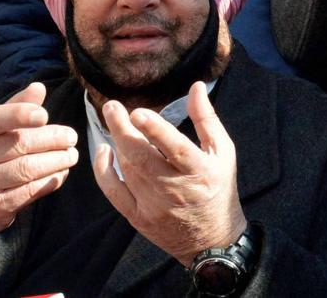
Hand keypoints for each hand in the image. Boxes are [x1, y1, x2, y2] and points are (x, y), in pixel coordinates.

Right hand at [0, 83, 77, 273]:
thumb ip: (15, 108)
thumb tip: (39, 87)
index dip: (19, 114)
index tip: (44, 115)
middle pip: (19, 144)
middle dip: (52, 139)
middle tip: (71, 137)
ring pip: (27, 168)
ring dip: (56, 161)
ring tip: (72, 155)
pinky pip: (30, 191)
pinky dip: (51, 181)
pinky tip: (62, 173)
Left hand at [94, 82, 246, 266]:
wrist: (212, 240)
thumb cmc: (219, 187)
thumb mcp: (222, 152)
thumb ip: (206, 119)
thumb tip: (195, 86)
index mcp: (200, 171)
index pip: (175, 148)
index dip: (155, 130)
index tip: (137, 112)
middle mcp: (175, 189)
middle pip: (142, 158)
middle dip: (123, 130)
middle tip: (111, 107)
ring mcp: (154, 206)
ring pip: (128, 170)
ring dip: (117, 143)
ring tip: (115, 121)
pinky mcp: (138, 218)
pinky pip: (114, 192)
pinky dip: (104, 171)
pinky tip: (104, 151)